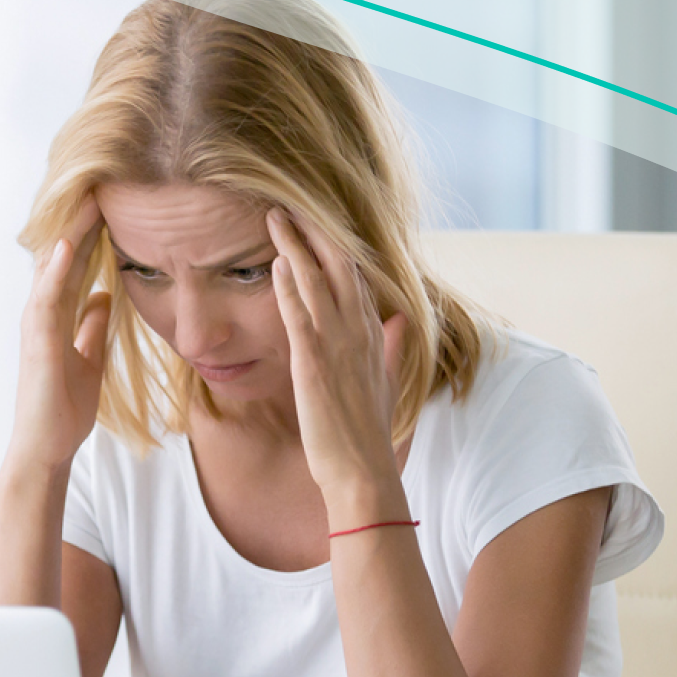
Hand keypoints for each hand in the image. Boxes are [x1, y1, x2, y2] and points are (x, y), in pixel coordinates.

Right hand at [5, 196, 112, 474]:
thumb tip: (103, 296)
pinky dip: (57, 270)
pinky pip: (46, 298)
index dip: (94, 228)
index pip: (77, 260)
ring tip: (88, 194)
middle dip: (82, 217)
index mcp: (57, 314)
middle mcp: (43, 311)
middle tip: (104, 176)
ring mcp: (36, 324)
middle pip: (63, 253)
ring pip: (52, 266)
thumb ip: (92, 326)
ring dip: (69, 229)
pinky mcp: (36, 342)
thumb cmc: (63, 408)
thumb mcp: (89, 358)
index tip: (115, 195)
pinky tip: (69, 244)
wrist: (46, 449)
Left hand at [265, 208, 409, 525]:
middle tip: (291, 204)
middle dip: (314, 232)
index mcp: (374, 336)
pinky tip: (276, 262)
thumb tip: (400, 320)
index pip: (355, 277)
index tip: (318, 219)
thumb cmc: (367, 434)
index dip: (336, 244)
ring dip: (294, 246)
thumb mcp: (387, 383)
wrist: (362, 472)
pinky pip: (300, 314)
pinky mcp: (314, 363)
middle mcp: (359, 332)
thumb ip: (392, 347)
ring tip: (275, 217)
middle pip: (338, 266)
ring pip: (316, 282)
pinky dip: (288, 286)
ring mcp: (338, 345)